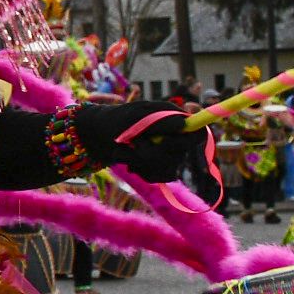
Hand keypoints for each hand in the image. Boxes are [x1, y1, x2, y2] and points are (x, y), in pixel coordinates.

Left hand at [76, 99, 196, 183]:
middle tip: (135, 146)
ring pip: (169, 168)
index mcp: (173, 118)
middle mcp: (175, 136)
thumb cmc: (114, 122)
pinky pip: (159, 176)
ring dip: (144, 163)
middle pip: (181, 155)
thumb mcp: (134, 117)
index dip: (190, 141)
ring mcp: (168, 153)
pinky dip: (142, 170)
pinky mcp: (159, 167)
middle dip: (156, 154)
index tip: (168, 143)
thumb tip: (185, 123)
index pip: (197, 133)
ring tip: (127, 154)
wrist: (96, 137)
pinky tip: (130, 164)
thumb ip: (160, 119)